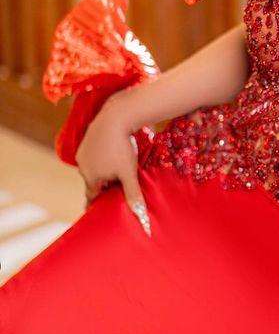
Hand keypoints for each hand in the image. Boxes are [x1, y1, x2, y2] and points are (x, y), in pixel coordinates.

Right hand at [75, 99, 151, 236]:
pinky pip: (96, 152)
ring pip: (94, 166)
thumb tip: (141, 216)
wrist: (115, 117)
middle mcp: (83, 166)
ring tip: (117, 169)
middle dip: (103, 185)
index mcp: (90, 178)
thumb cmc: (122, 148)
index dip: (97, 202)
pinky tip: (114, 152)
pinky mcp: (88, 138)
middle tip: (114, 188)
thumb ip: (132, 194)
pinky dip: (103, 156)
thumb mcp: (129, 173)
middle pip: (94, 181)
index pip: (91, 196)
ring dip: (104, 169)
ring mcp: (83, 151)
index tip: (98, 209)